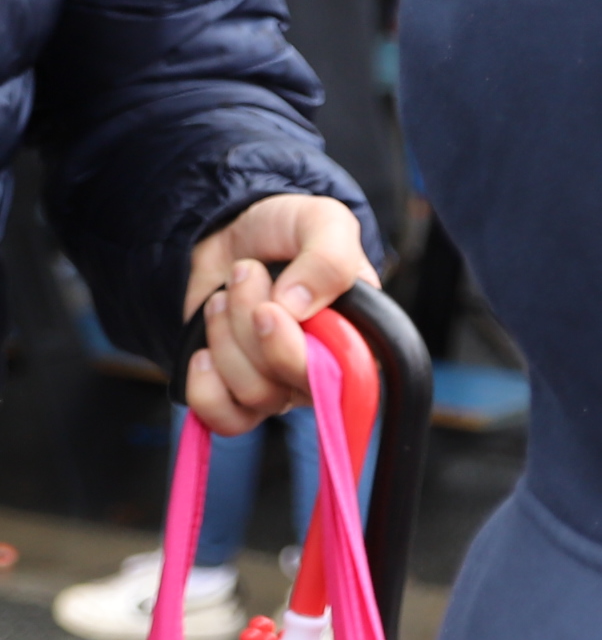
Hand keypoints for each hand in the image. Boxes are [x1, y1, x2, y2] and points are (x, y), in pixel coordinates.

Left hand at [182, 193, 374, 435]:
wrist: (231, 232)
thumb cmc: (286, 229)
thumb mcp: (321, 221)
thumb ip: (329, 259)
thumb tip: (298, 307)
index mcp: (359, 337)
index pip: (343, 378)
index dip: (296, 349)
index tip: (271, 307)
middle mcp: (325, 370)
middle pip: (288, 385)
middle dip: (251, 330)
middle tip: (245, 276)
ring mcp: (282, 385)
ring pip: (253, 394)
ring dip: (224, 337)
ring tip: (225, 295)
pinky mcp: (239, 394)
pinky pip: (225, 418)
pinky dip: (205, 386)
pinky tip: (203, 351)